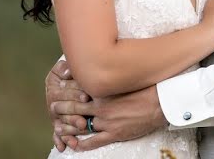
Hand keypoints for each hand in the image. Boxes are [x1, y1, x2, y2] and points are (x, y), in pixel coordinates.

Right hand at [45, 59, 88, 150]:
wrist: (65, 79)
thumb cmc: (66, 72)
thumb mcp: (62, 68)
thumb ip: (64, 68)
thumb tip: (68, 71)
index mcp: (54, 88)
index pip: (64, 92)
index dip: (75, 94)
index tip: (86, 97)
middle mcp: (53, 103)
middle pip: (64, 110)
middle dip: (74, 115)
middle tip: (84, 120)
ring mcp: (55, 115)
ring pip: (62, 122)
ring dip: (70, 128)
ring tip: (80, 130)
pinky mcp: (57, 123)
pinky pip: (57, 134)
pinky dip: (60, 140)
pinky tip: (63, 147)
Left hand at [51, 86, 166, 151]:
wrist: (161, 102)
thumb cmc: (146, 87)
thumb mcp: (125, 78)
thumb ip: (111, 76)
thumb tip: (103, 69)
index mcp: (104, 92)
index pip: (79, 91)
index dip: (67, 90)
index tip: (59, 88)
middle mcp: (102, 107)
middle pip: (75, 108)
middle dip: (62, 108)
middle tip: (53, 106)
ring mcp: (107, 122)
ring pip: (81, 126)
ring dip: (68, 127)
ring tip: (58, 127)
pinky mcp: (114, 134)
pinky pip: (93, 141)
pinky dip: (81, 144)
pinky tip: (74, 144)